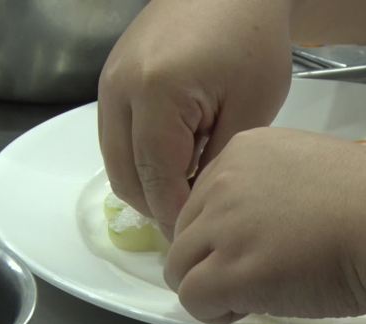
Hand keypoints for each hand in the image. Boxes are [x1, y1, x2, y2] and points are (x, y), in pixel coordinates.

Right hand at [98, 0, 292, 237]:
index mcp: (155, 96)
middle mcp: (119, 90)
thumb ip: (217, 164)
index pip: (155, 179)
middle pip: (125, 175)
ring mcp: (111, 80)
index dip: (177, 215)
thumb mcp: (249, 110)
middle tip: (196, 220)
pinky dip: (143, 156)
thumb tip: (195, 205)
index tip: (199, 237)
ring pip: (117, 158)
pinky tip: (179, 158)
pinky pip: (119, 133)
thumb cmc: (254, 43)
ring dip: (148, 182)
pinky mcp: (115, 75)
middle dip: (158, 205)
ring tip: (190, 191)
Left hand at [164, 128, 365, 323]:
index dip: (222, 229)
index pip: (204, 197)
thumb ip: (277, 187)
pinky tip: (252, 306)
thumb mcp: (315, 171)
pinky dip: (216, 311)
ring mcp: (223, 225)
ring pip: (180, 266)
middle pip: (186, 231)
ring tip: (257, 292)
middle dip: (213, 258)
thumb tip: (268, 224)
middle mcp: (223, 181)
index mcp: (246, 150)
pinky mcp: (229, 270)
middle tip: (258, 272)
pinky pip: (193, 299)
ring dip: (212, 285)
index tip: (254, 245)